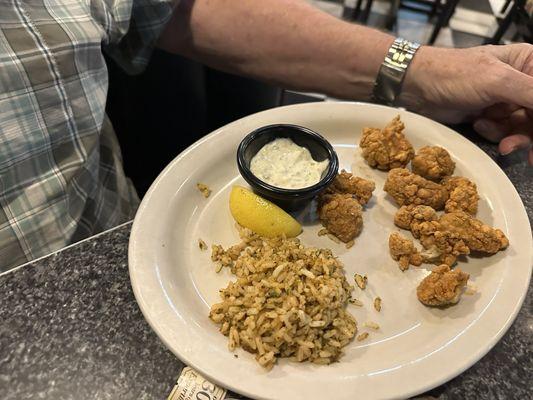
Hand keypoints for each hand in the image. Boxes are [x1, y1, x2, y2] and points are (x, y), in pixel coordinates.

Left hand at [402, 44, 532, 163]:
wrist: (417, 86)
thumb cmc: (454, 75)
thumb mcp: (498, 81)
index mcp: (529, 63)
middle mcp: (522, 81)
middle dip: (530, 133)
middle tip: (519, 149)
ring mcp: (506, 100)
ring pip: (525, 127)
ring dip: (511, 135)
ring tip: (491, 131)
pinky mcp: (490, 116)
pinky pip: (505, 132)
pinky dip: (494, 133)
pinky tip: (478, 123)